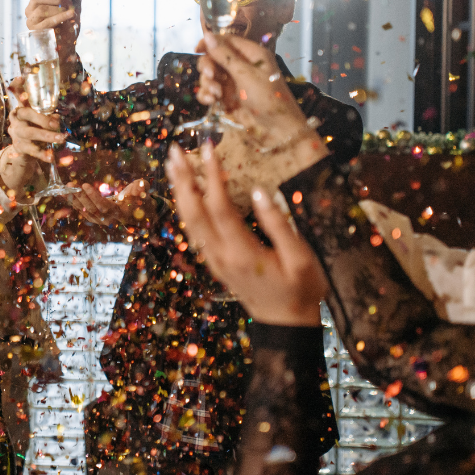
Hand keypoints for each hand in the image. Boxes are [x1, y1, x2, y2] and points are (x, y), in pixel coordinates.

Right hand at [7, 77, 64, 163]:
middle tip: (56, 123)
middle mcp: (16, 117)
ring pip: (30, 132)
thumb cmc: (34, 129)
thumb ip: (48, 116)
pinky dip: (43, 153)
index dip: (17, 85)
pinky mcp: (19, 147)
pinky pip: (32, 150)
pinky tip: (52, 156)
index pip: (15, 92)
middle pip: (26, 113)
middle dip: (42, 118)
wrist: (22, 151)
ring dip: (47, 135)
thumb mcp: (39, 120)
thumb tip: (58, 119)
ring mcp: (16, 132)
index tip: (22, 77)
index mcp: (21, 107)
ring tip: (61, 138)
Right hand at [24, 0, 81, 35]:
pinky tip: (70, 15)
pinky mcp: (34, 30)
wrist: (67, 40)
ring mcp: (31, 19)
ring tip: (70, 11)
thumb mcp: (72, 4)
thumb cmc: (67, 20)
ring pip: (41, 9)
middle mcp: (30, 7)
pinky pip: (47, 22)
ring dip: (58, 9)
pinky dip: (60, 17)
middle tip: (67, 1)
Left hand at [70, 179, 151, 228]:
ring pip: (85, 211)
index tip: (85, 185)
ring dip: (74, 200)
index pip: (104, 206)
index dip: (94, 196)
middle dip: (80, 197)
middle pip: (91, 209)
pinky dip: (73, 202)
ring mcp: (100, 219)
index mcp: (119, 214)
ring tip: (66, 188)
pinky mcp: (94, 217)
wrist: (135, 213)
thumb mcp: (141, 193)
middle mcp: (108, 219)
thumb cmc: (138, 200)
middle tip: (71, 186)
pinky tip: (65, 193)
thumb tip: (141, 184)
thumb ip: (141, 189)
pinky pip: (82, 210)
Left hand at [166, 142, 324, 325]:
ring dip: (179, 190)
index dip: (211, 175)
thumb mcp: (301, 259)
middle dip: (182, 178)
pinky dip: (185, 206)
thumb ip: (280, 225)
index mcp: (242, 252)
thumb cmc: (300, 291)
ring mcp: (213, 259)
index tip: (208, 148)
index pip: (219, 206)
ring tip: (172, 164)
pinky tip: (185, 192)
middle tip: (174, 150)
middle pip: (193, 211)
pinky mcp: (213, 261)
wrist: (285, 326)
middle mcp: (220, 254)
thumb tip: (260, 191)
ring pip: (188, 220)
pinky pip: (193, 229)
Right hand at [194, 33, 313, 148]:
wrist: (276, 131)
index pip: (226, 41)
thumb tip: (207, 34)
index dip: (210, 44)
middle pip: (214, 58)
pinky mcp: (227, 98)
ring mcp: (233, 83)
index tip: (197, 49)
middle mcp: (241, 66)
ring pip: (210, 75)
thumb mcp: (245, 74)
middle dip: (208, 67)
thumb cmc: (267, 98)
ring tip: (215, 95)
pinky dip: (207, 95)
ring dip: (208, 83)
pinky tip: (211, 101)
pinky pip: (210, 91)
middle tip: (210, 76)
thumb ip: (224, 55)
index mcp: (251, 55)